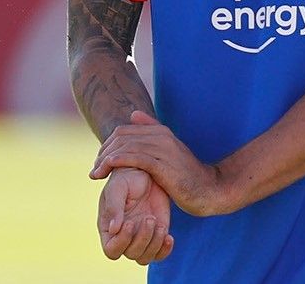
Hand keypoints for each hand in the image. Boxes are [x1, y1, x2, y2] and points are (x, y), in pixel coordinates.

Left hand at [91, 110, 228, 216]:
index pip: (123, 131)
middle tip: (94, 169)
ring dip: (105, 159)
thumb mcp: (169, 153)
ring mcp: (162, 148)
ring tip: (95, 173)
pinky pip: (134, 158)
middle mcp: (160, 136)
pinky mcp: (162, 164)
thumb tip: (133, 114)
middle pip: (121, 137)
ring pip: (125, 147)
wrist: (210, 190)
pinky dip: (117, 161)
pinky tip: (107, 167)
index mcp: (160, 131)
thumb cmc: (187, 175)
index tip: (100, 160)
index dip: (108, 144)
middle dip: (103, 152)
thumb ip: (152, 135)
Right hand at [98, 167, 173, 264]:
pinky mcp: (156, 236)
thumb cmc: (126, 178)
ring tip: (158, 224)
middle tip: (149, 218)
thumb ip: (114, 208)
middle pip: (131, 254)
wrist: (146, 173)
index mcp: (108, 227)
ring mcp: (140, 238)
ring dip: (154, 244)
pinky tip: (169, 236)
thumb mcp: (117, 188)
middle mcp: (122, 236)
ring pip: (145, 257)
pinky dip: (165, 249)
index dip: (121, 242)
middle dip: (142, 238)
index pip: (111, 250)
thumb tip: (113, 229)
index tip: (130, 223)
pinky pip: (159, 255)